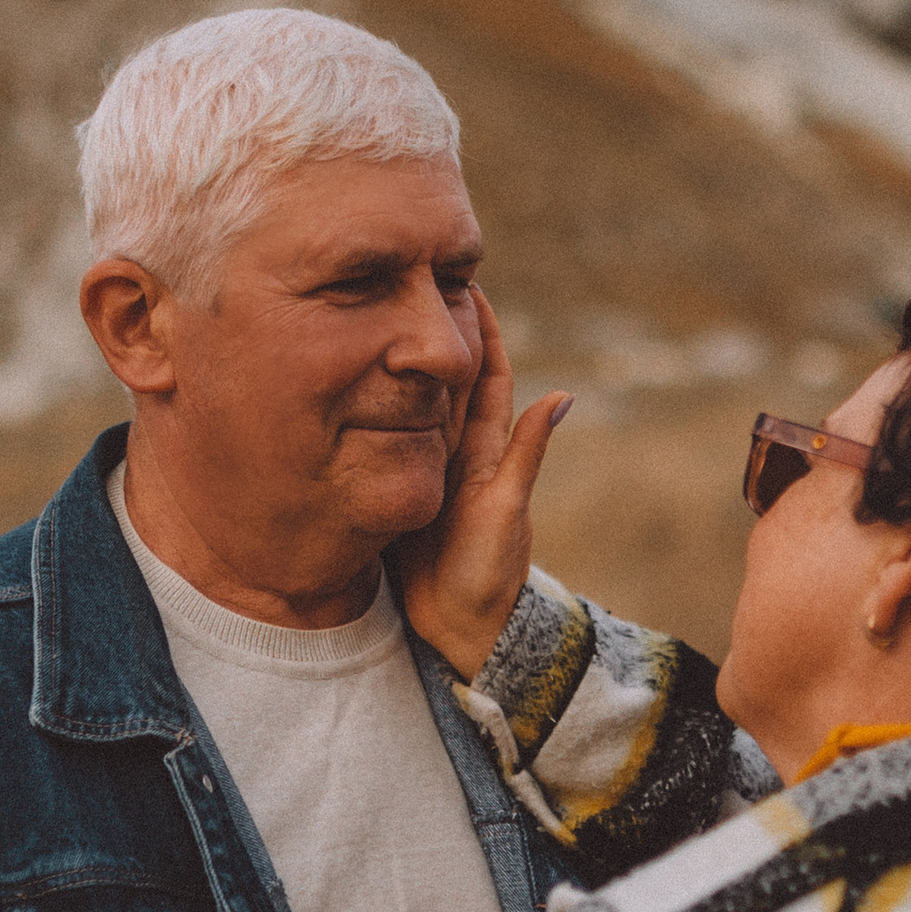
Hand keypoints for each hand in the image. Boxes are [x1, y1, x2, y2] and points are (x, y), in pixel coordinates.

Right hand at [395, 287, 570, 678]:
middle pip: (442, 381)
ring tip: (377, 316)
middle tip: (414, 282)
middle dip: (432, 332)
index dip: (481, 330)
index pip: (484, 376)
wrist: (461, 629)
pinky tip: (344, 386)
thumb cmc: (491, 572)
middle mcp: (453, 454)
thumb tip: (565, 394)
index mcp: (483, 449)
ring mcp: (421, 471)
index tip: (467, 282)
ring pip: (407, 406)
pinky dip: (367, 413)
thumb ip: (526, 452)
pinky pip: (379, 443)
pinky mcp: (395, 492)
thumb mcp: (506, 508)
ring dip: (397, 365)